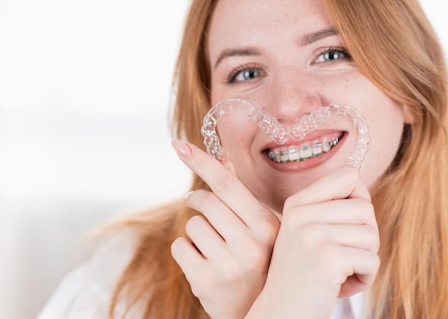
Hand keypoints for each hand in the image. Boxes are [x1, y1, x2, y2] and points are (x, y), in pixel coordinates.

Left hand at [170, 140, 279, 318]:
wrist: (255, 314)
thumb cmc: (258, 264)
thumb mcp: (262, 230)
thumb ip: (241, 196)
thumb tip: (221, 159)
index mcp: (268, 227)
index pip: (228, 185)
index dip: (202, 162)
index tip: (179, 146)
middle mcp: (251, 246)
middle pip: (206, 202)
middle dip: (196, 199)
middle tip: (197, 204)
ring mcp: (228, 265)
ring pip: (193, 224)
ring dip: (196, 230)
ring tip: (213, 245)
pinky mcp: (205, 281)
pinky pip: (180, 246)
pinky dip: (186, 249)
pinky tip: (203, 261)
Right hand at [246, 165, 379, 318]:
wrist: (281, 314)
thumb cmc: (302, 278)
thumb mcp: (305, 234)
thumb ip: (326, 209)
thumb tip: (359, 184)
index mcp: (296, 203)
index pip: (348, 175)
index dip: (359, 199)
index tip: (346, 225)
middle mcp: (301, 214)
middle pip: (365, 207)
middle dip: (365, 237)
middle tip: (343, 257)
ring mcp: (312, 235)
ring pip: (371, 234)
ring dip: (365, 260)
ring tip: (341, 273)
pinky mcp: (327, 258)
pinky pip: (372, 260)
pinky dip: (365, 278)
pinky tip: (341, 287)